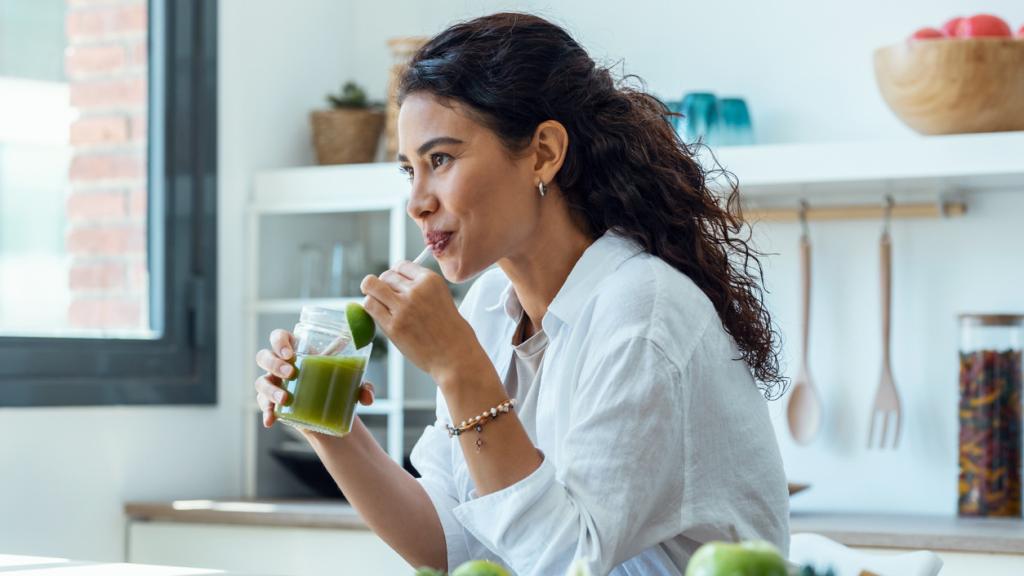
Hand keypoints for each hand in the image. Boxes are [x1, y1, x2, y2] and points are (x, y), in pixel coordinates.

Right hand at [254, 328, 375, 428]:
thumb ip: (363, 387)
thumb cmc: (337, 385)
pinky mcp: (272, 402)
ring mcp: (274, 384)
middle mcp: (281, 365)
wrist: (330, 411)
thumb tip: (367, 396)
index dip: (279, 341)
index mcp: (297, 350)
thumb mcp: (351, 383)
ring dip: (270, 389)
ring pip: (261, 381)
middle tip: (291, 373)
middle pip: (264, 356)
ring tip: (285, 398)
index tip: (290, 353)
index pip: (279, 337)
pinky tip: (271, 420)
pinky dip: (266, 412)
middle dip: (274, 363)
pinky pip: (262, 404)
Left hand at [361, 261, 482, 380]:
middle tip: (387, 299)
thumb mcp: (442, 297)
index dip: (396, 275)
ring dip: (372, 294)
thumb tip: (394, 280)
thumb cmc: (450, 330)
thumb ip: (420, 287)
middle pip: (385, 276)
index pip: (401, 265)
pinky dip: (370, 308)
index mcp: (431, 280)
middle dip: (383, 285)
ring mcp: (403, 308)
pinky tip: (378, 315)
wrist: (455, 356)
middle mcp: (416, 290)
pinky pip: (370, 306)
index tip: (395, 285)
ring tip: (378, 304)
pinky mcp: (393, 326)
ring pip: (371, 286)